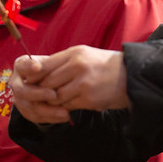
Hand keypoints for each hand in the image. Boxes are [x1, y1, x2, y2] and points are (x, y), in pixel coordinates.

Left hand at [11, 46, 127, 123]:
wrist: (130, 75)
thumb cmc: (104, 65)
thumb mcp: (84, 55)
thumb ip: (62, 62)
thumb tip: (36, 71)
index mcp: (74, 53)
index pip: (43, 66)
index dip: (34, 76)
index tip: (32, 82)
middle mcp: (77, 66)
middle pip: (47, 83)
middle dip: (42, 92)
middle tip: (42, 96)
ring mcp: (83, 83)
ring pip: (55, 97)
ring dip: (54, 102)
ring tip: (58, 101)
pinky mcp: (89, 98)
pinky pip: (67, 106)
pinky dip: (65, 108)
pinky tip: (70, 105)